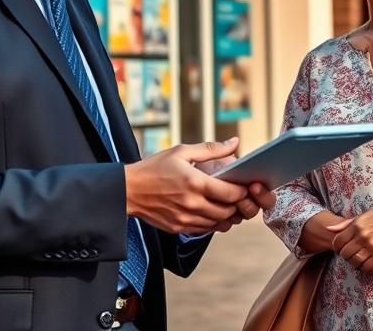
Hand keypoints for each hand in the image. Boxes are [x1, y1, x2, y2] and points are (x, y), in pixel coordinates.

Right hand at [124, 139, 251, 234]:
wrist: (127, 190)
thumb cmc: (154, 168)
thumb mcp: (181, 152)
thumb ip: (211, 149)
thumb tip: (235, 142)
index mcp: (196, 183)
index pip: (232, 194)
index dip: (243, 191)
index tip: (245, 186)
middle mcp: (192, 204)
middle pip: (229, 211)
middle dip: (238, 204)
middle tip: (239, 196)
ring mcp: (185, 218)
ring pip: (219, 223)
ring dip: (227, 215)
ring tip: (226, 203)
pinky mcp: (179, 227)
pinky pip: (205, 230)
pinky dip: (213, 222)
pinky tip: (211, 211)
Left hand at [326, 205, 372, 277]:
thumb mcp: (364, 215)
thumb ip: (346, 223)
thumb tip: (329, 229)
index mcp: (356, 225)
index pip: (338, 242)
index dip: (337, 248)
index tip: (341, 249)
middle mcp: (362, 235)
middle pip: (345, 253)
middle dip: (345, 256)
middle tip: (350, 256)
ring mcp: (371, 245)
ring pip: (355, 261)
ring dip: (355, 263)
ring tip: (358, 260)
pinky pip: (367, 266)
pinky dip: (365, 267)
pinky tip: (367, 263)